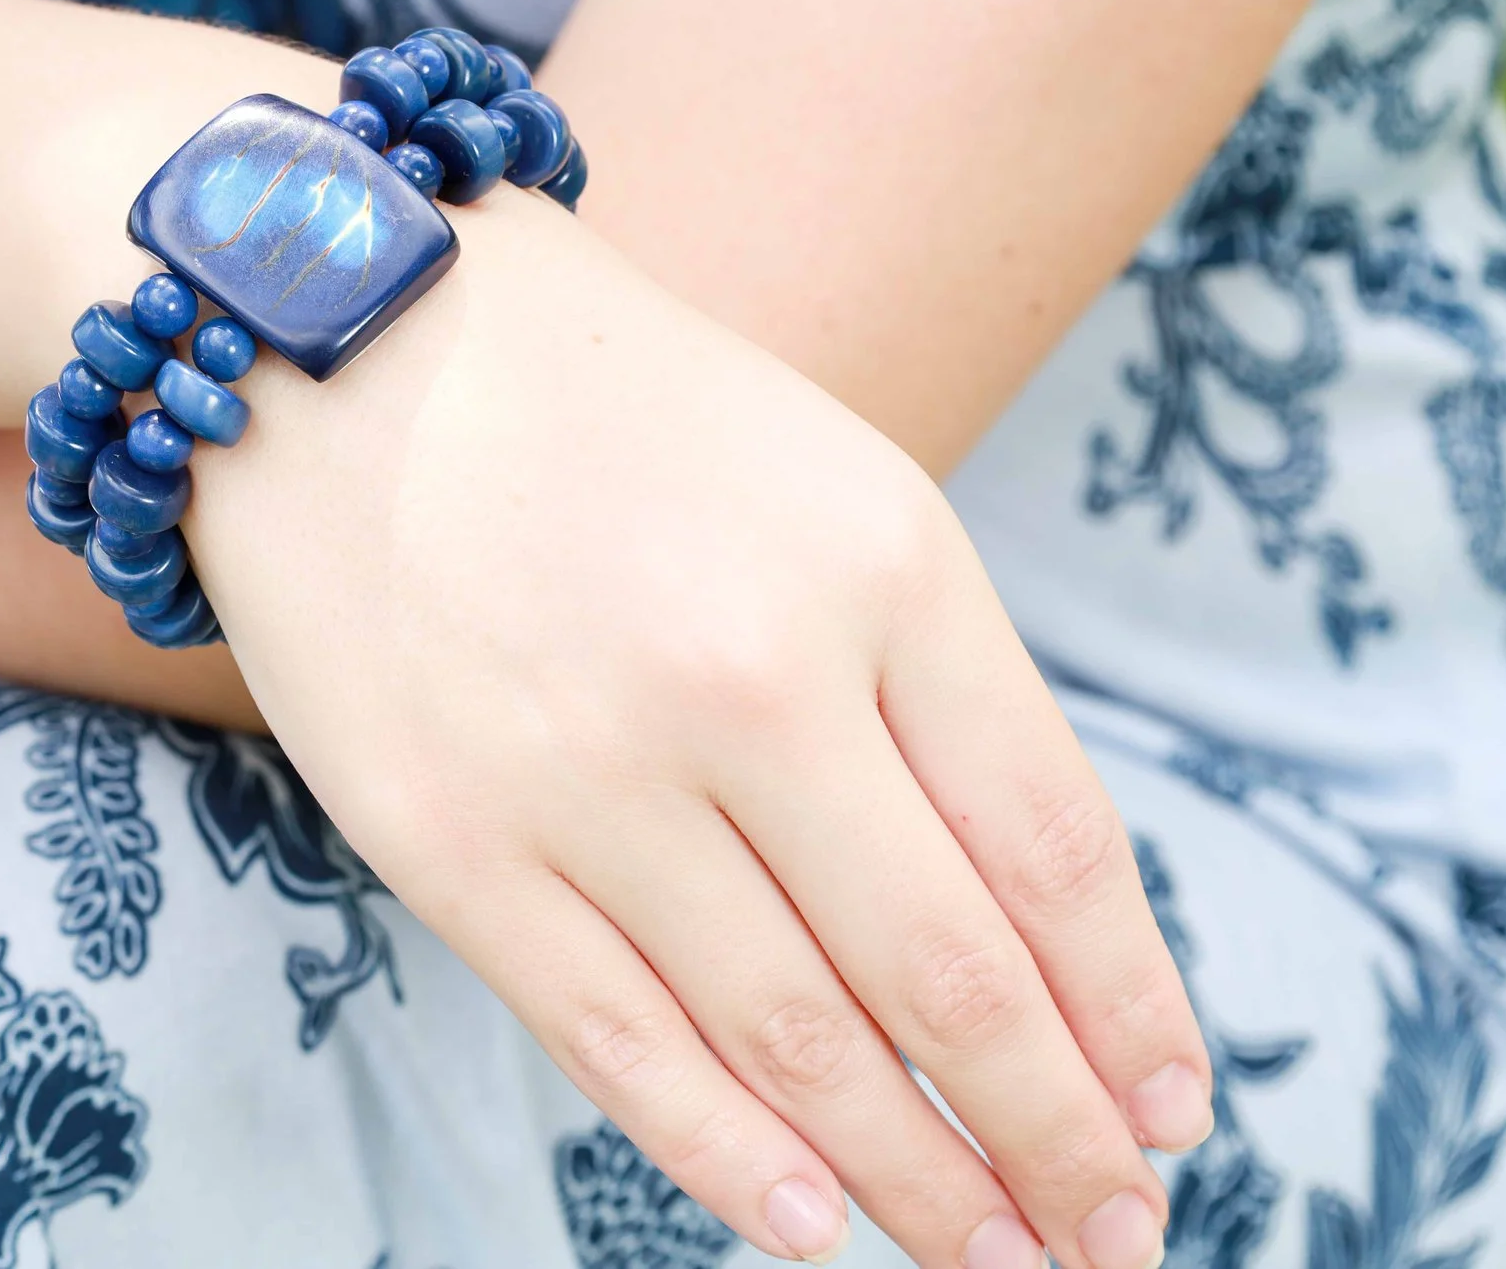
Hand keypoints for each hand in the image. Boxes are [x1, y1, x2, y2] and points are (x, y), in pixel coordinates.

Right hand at [186, 189, 1210, 1268]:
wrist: (335, 329)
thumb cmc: (609, 408)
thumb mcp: (824, 480)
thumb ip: (929, 678)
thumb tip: (1020, 923)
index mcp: (881, 562)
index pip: (1054, 845)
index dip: (1128, 1007)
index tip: (1170, 1110)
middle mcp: (753, 676)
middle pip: (950, 971)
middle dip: (1051, 1130)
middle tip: (1110, 1232)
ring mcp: (589, 770)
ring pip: (795, 1033)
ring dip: (914, 1172)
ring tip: (985, 1250)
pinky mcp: (449, 840)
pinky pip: (616, 1038)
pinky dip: (723, 1154)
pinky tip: (803, 1223)